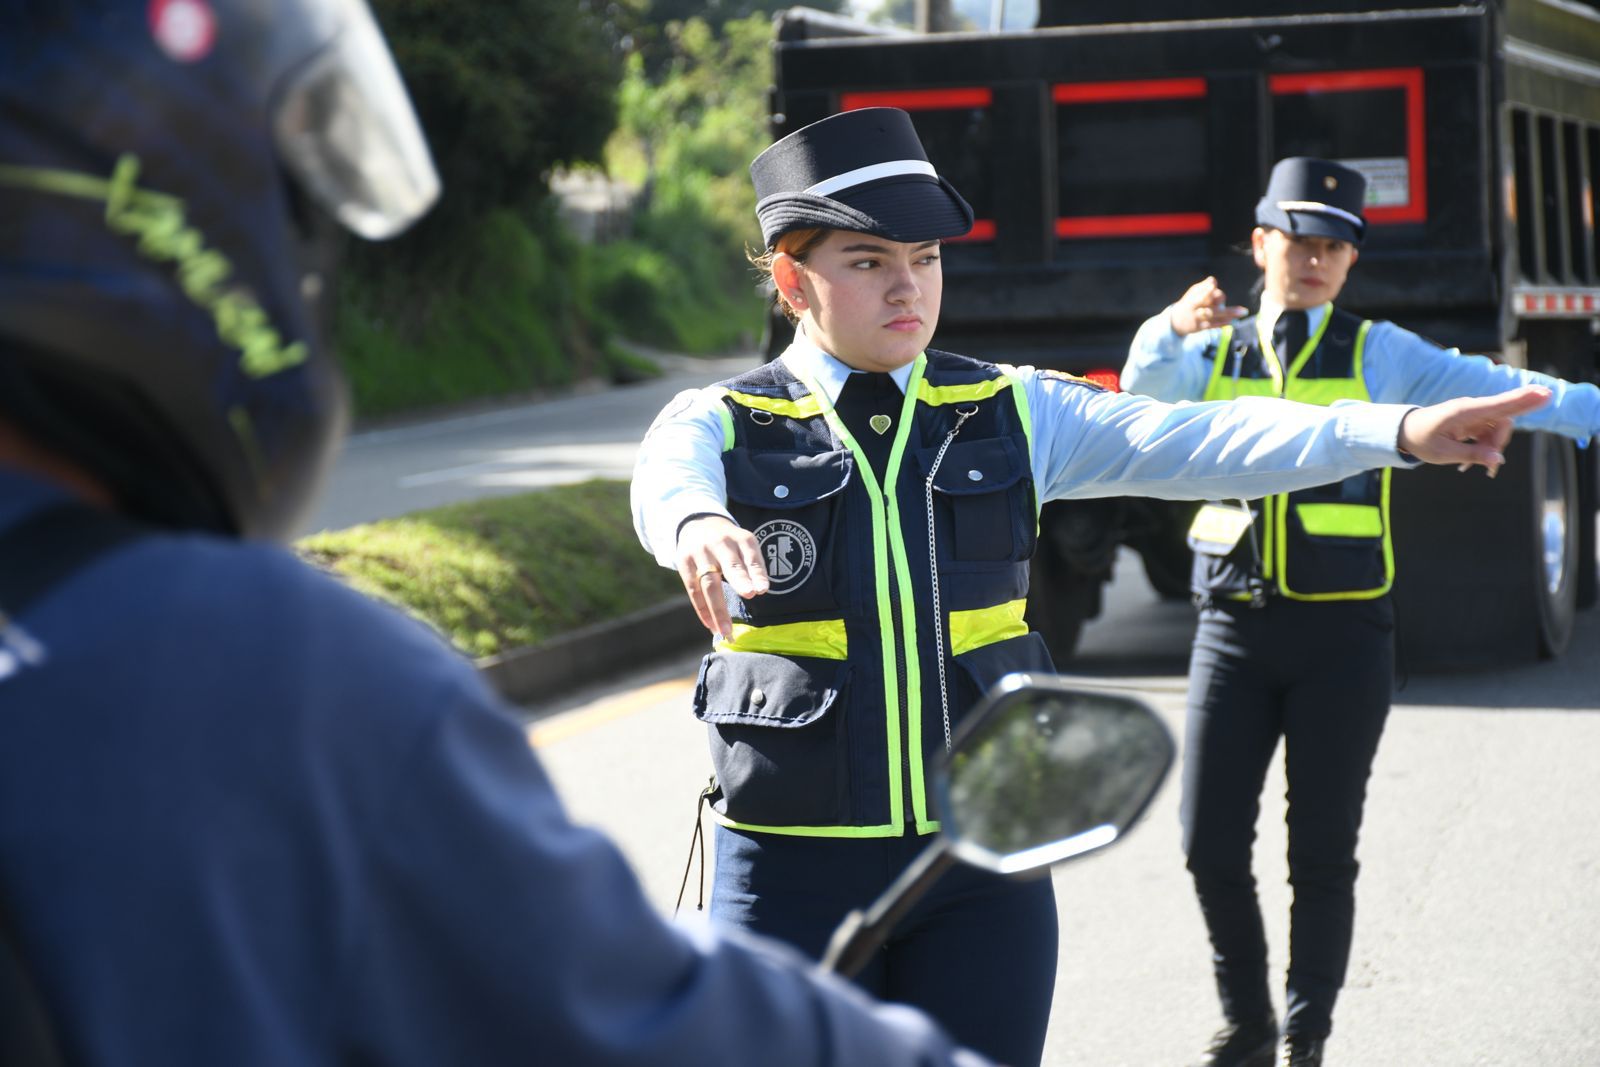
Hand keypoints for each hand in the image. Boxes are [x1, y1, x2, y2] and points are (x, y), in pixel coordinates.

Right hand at [675, 515, 769, 639]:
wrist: (697, 523)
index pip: (751, 556)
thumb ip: (752, 565)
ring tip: (726, 629)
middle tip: (749, 594)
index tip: (762, 590)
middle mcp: (720, 543)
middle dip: (739, 580)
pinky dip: (703, 610)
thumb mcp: (743, 544)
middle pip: (729, 564)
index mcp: (740, 538)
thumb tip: (758, 592)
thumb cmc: (729, 543)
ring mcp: (700, 553)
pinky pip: (693, 590)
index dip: (757, 573)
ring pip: (709, 583)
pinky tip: (711, 625)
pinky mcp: (684, 563)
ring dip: (718, 609)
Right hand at [1168, 276, 1247, 335]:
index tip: (1212, 286)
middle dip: (1221, 303)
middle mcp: (1196, 310)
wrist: (1176, 322)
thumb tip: (1213, 280)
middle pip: (1210, 306)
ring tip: (1243, 312)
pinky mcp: (1201, 327)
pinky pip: (1213, 325)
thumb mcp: (1192, 293)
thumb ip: (1203, 287)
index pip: (1201, 295)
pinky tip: (1232, 321)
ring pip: (1214, 316)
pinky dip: (1223, 323)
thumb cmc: (1189, 303)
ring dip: (1229, 314)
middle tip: (1237, 302)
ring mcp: (1198, 319)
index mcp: (1193, 300)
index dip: (1206, 290)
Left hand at [1396, 385, 1552, 475]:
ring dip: (1491, 450)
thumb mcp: (1443, 453)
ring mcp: (1474, 414)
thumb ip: (1472, 455)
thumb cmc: (1421, 440)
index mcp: (1464, 412)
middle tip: (1487, 470)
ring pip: (1498, 430)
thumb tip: (1498, 461)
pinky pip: (1489, 434)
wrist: (1404, 432)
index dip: (1524, 400)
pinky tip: (1468, 465)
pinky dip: (1485, 449)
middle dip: (1499, 444)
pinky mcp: (1473, 421)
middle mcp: (1472, 409)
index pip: (1500, 405)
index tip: (1546, 393)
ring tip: (1470, 468)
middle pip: (1504, 421)